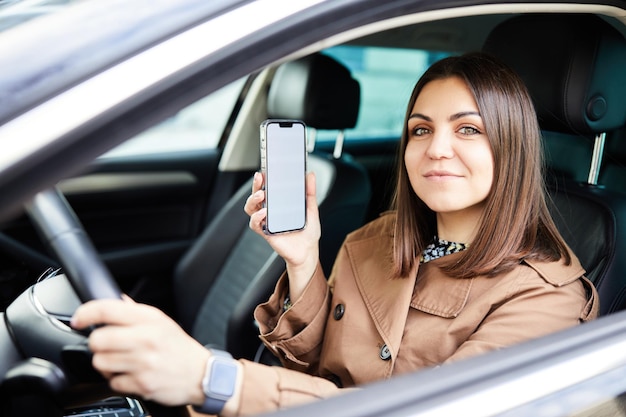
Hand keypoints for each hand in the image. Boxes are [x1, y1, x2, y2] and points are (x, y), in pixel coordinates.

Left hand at [71, 296, 208, 405]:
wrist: (201, 375)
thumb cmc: (179, 348)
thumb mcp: (162, 322)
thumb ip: (136, 311)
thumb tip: (115, 300)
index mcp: (149, 319)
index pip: (107, 309)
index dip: (86, 313)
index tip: (79, 319)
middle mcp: (145, 339)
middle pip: (97, 339)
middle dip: (97, 344)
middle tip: (107, 345)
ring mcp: (143, 363)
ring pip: (100, 362)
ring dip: (105, 364)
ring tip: (119, 362)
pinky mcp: (142, 384)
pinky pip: (112, 382)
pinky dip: (117, 380)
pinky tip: (129, 374)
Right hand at [245, 171, 320, 298]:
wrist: (308, 252)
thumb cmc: (308, 232)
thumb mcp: (311, 209)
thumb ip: (310, 192)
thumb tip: (310, 175)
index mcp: (279, 204)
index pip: (267, 188)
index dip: (263, 179)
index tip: (265, 169)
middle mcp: (270, 211)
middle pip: (256, 195)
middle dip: (255, 185)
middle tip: (260, 177)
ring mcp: (266, 221)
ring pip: (251, 208)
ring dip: (253, 200)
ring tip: (261, 195)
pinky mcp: (265, 232)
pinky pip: (255, 224)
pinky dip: (257, 217)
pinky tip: (264, 213)